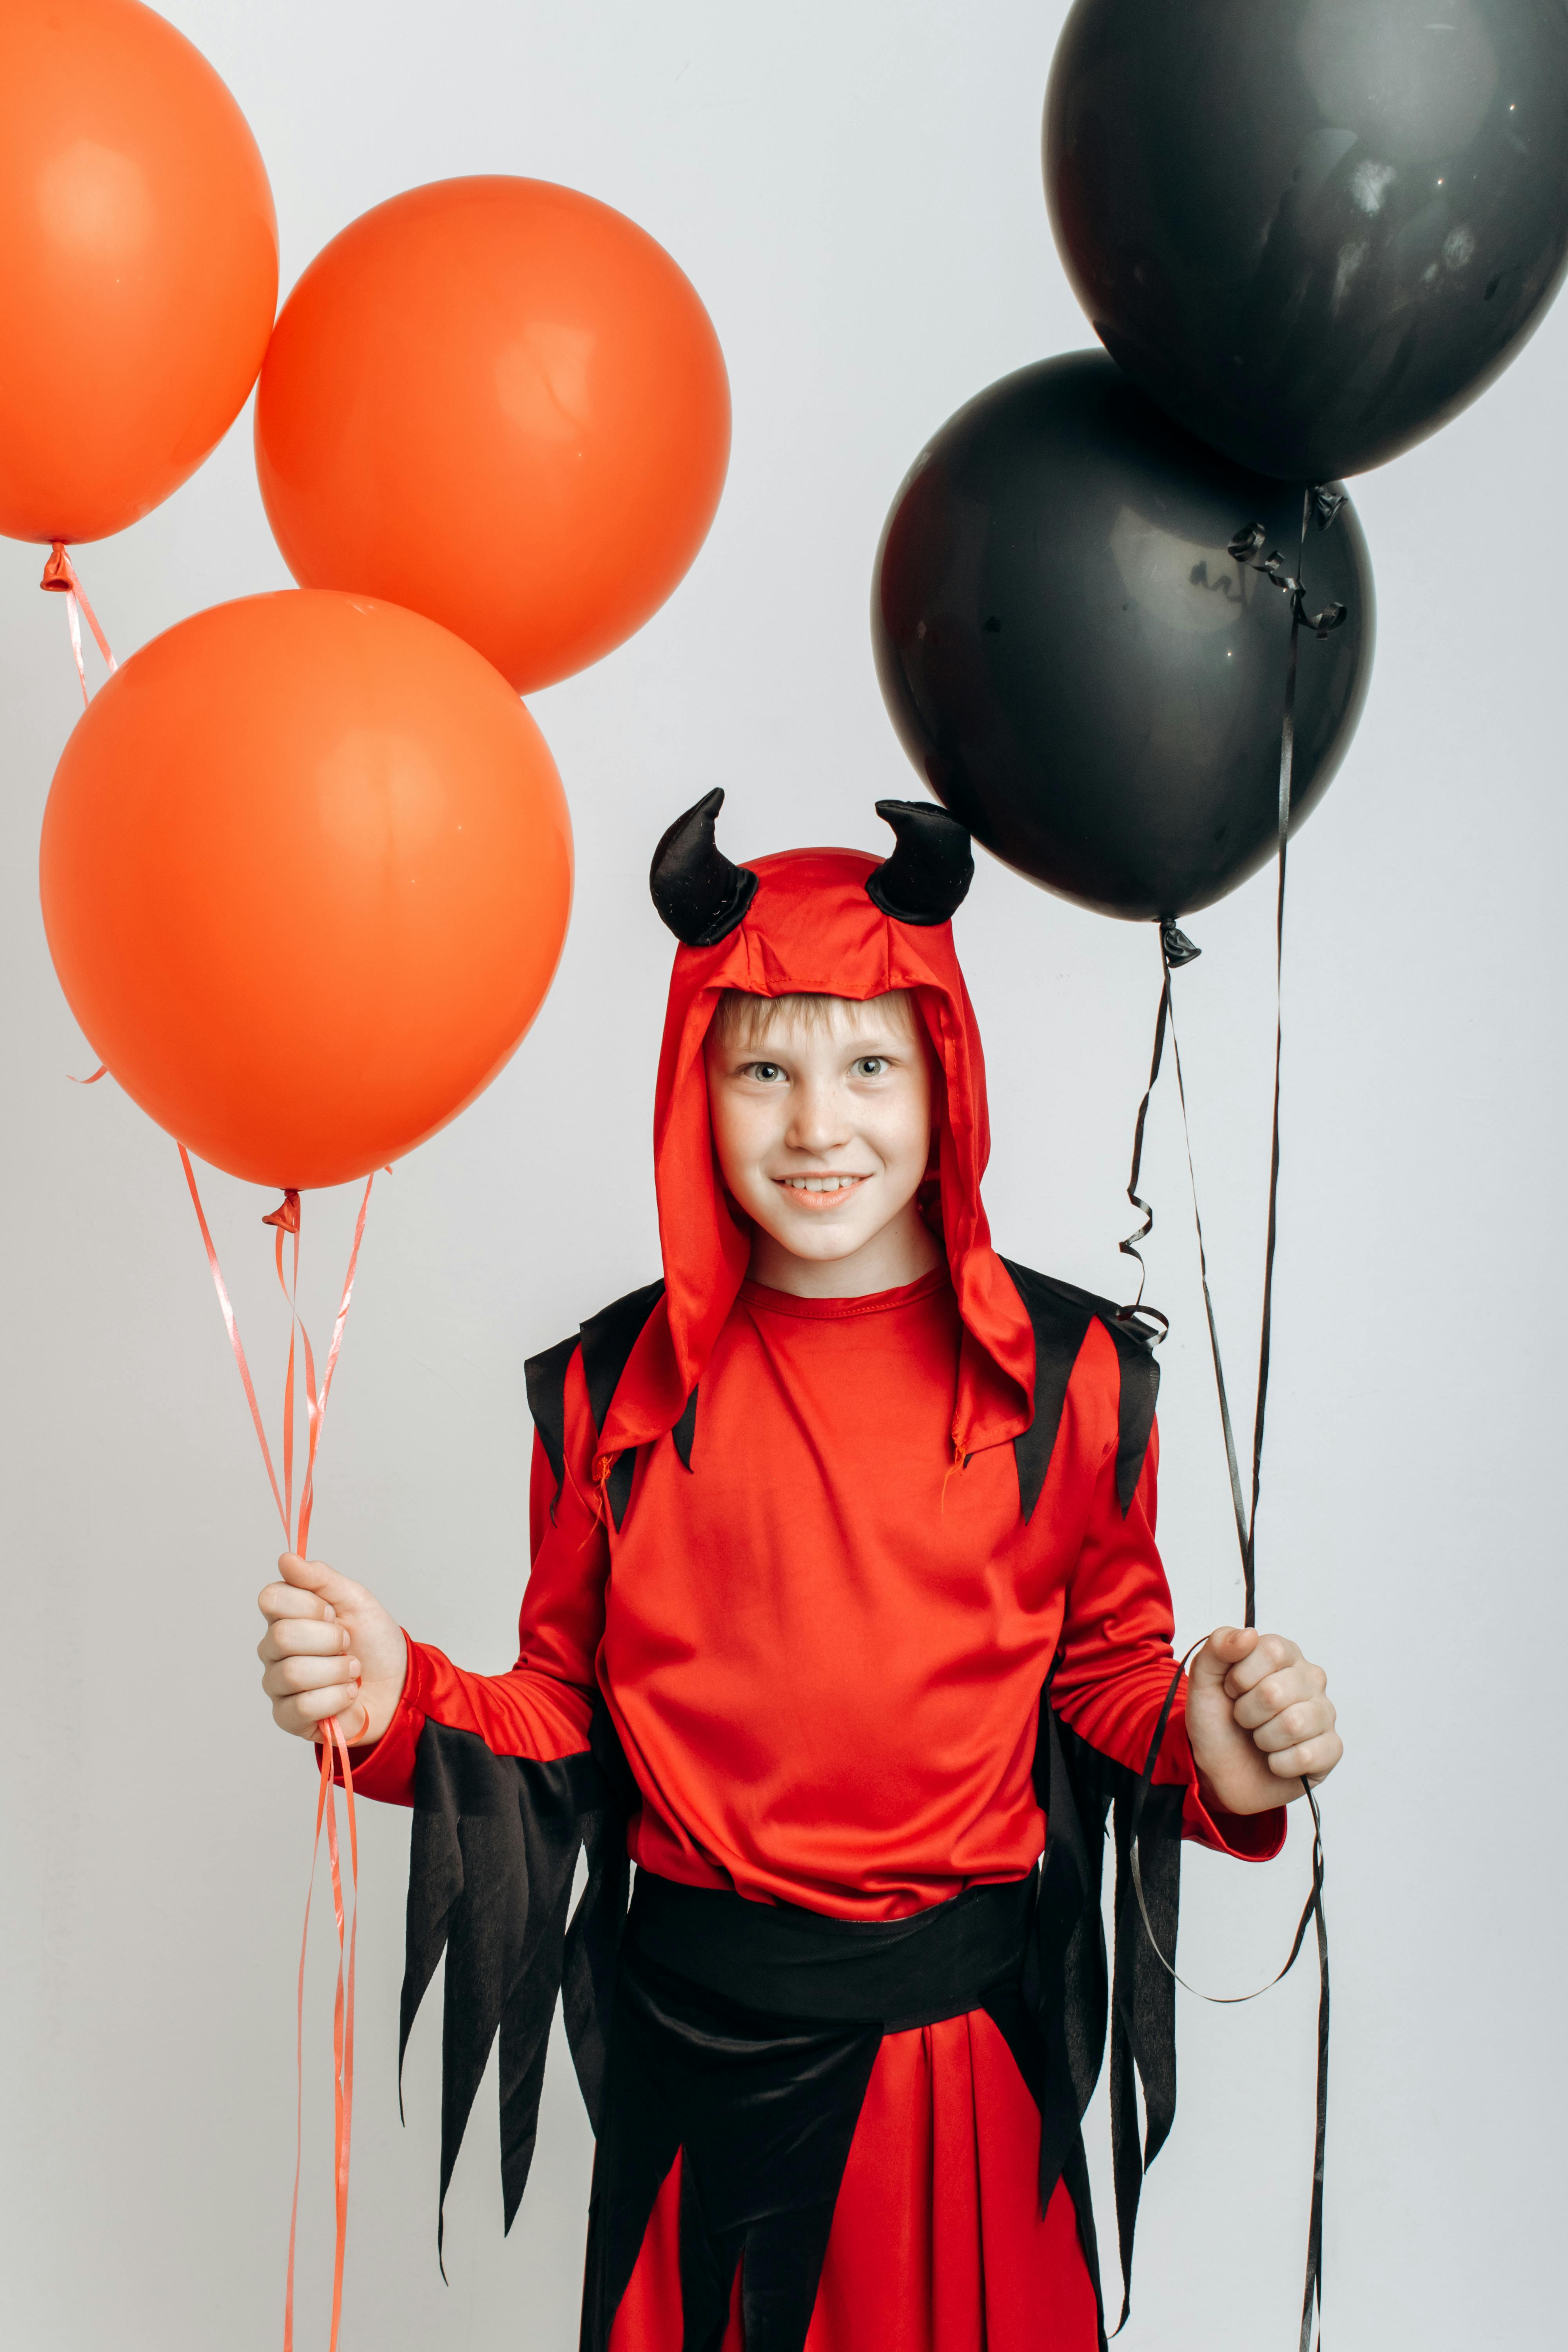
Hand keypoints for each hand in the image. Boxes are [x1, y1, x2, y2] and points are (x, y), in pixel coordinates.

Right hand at [256, 1553, 407, 1747]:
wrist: (397, 1685)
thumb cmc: (373, 1642)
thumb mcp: (355, 1600)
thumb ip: (320, 1578)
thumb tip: (286, 1558)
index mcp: (285, 1616)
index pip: (271, 1598)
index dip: (308, 1604)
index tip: (333, 1613)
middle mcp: (274, 1649)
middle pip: (281, 1636)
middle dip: (330, 1639)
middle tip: (348, 1644)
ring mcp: (278, 1684)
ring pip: (293, 1673)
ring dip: (337, 1671)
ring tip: (353, 1671)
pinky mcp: (288, 1717)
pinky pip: (303, 1706)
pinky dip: (337, 1698)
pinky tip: (347, 1695)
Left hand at [1184, 1627, 1340, 1815]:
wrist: (1220, 1770)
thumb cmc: (1217, 1721)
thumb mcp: (1203, 1680)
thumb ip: (1218, 1646)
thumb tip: (1249, 1634)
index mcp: (1284, 1654)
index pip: (1271, 1650)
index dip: (1241, 1676)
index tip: (1231, 1690)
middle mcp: (1310, 1679)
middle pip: (1275, 1692)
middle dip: (1247, 1712)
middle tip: (1244, 1719)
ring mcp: (1324, 1713)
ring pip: (1293, 1725)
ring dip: (1263, 1738)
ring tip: (1259, 1738)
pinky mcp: (1331, 1749)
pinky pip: (1307, 1756)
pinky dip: (1280, 1763)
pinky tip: (1275, 1759)